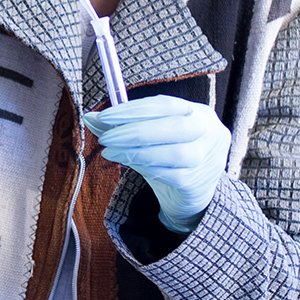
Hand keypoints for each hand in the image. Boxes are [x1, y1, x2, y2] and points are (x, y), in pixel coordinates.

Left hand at [82, 94, 230, 233]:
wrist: (191, 195)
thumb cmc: (167, 157)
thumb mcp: (147, 138)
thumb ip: (121, 126)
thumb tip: (89, 117)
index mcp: (198, 112)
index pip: (166, 104)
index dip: (133, 109)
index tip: (104, 115)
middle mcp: (209, 132)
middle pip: (174, 127)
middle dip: (134, 131)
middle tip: (105, 137)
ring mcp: (207, 159)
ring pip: (174, 153)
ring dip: (137, 152)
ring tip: (111, 152)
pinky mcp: (198, 183)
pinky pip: (171, 175)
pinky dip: (147, 168)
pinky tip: (129, 164)